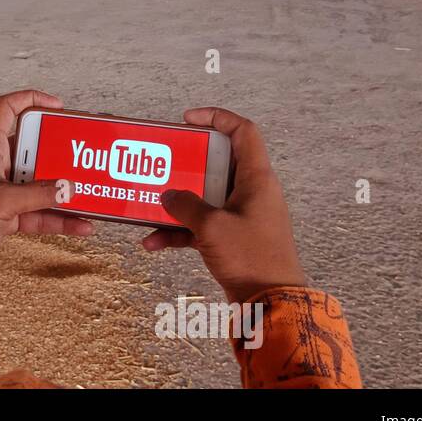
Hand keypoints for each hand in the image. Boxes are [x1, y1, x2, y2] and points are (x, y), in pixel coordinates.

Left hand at [0, 90, 93, 280]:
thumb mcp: (3, 201)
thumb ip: (38, 194)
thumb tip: (68, 188)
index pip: (6, 109)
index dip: (31, 99)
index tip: (58, 107)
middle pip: (32, 147)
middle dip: (59, 151)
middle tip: (83, 152)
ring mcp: (2, 190)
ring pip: (39, 183)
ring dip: (62, 188)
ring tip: (89, 190)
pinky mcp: (6, 214)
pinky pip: (39, 211)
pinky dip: (58, 218)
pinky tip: (81, 225)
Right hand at [141, 107, 306, 303]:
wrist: (271, 303)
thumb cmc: (250, 257)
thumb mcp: (211, 227)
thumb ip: (185, 205)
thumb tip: (167, 196)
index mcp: (256, 179)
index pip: (243, 132)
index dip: (217, 117)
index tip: (187, 119)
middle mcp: (252, 192)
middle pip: (218, 163)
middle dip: (187, 164)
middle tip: (163, 162)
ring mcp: (243, 215)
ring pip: (206, 197)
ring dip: (178, 202)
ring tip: (150, 204)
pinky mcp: (234, 238)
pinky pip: (202, 225)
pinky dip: (179, 231)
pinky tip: (153, 243)